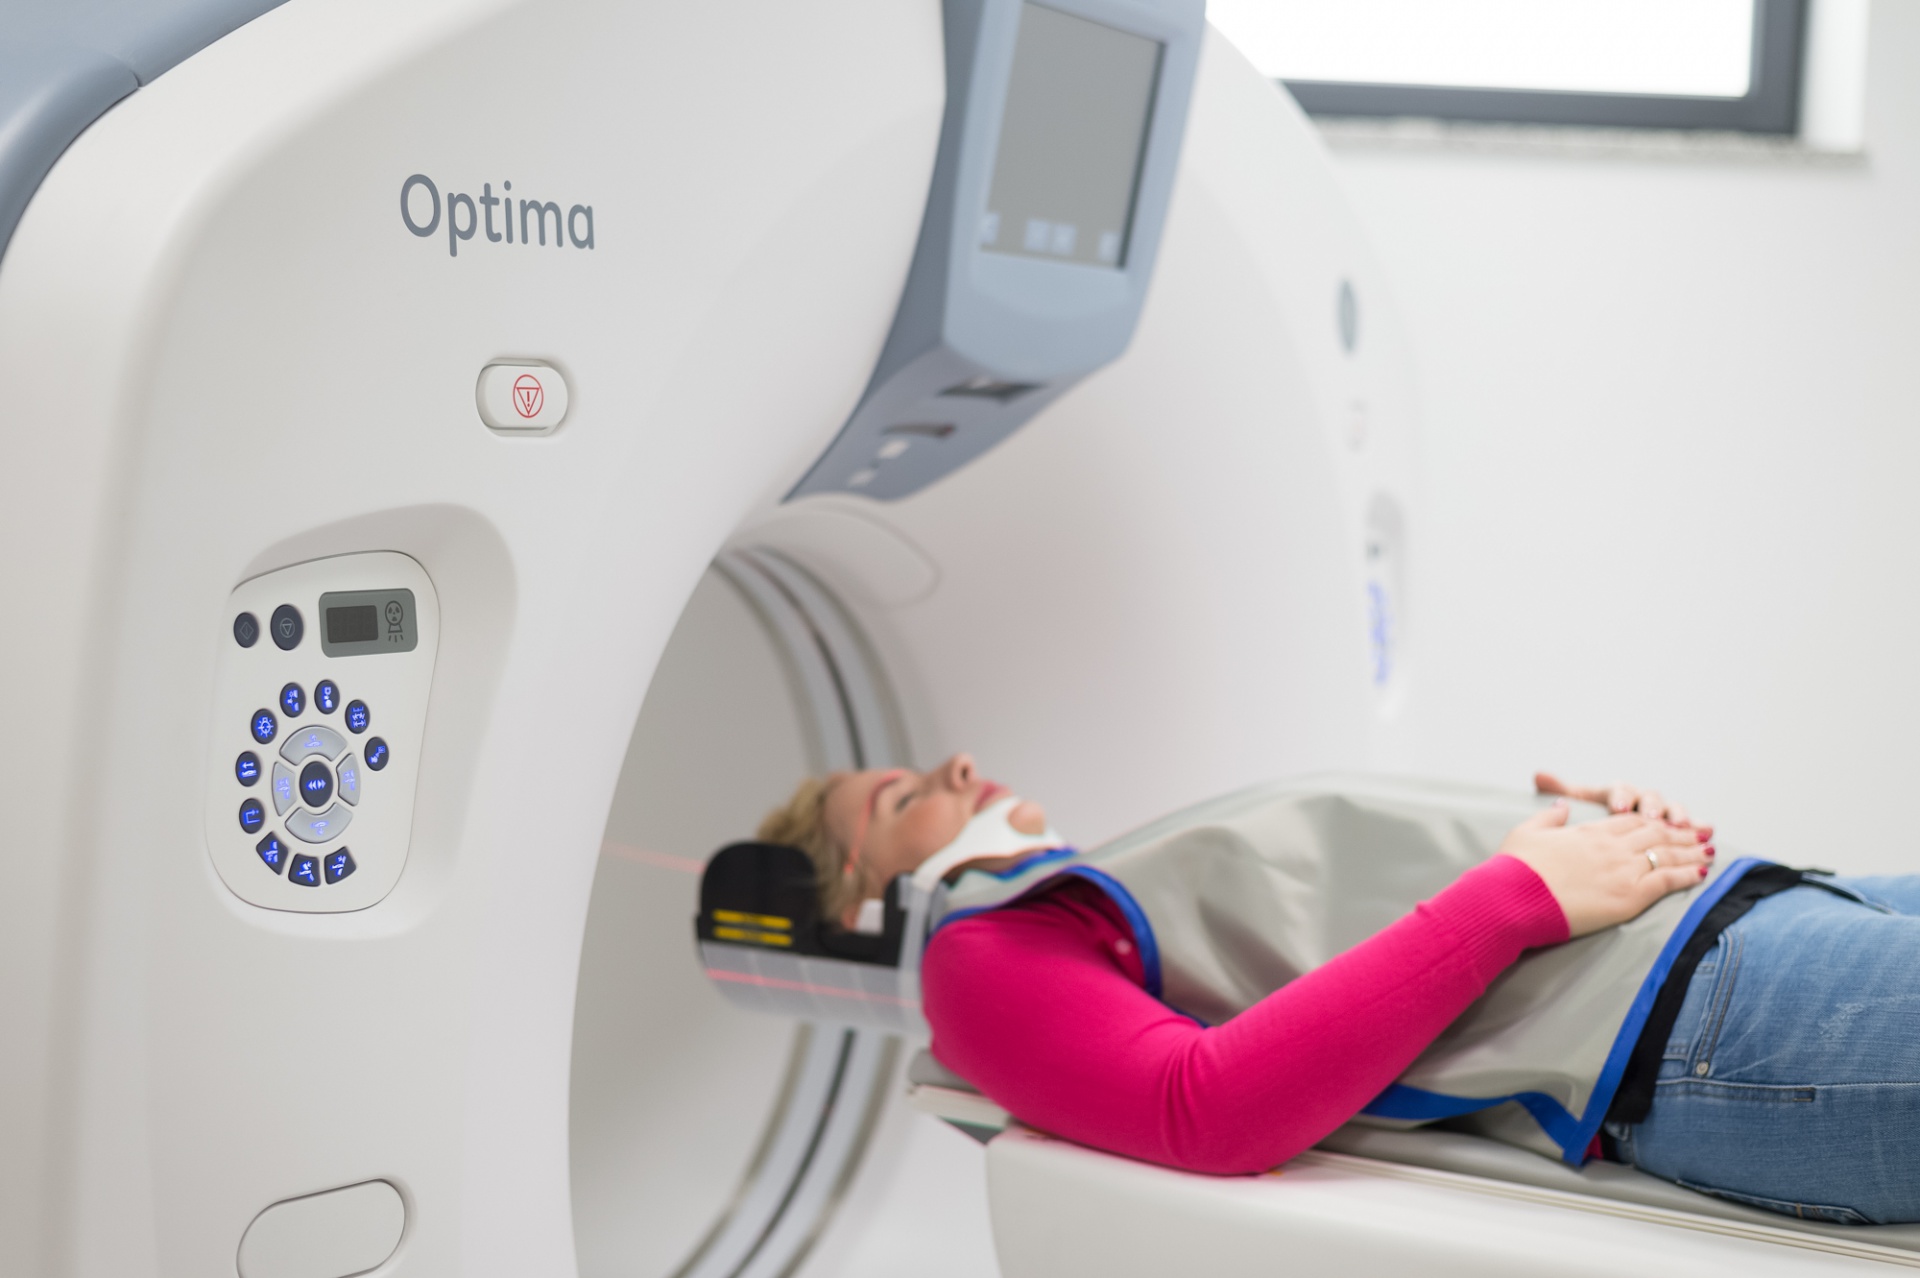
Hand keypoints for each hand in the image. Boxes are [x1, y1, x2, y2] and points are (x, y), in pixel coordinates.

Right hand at [1499, 802, 1714, 937]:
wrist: (1514, 898)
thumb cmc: (1515, 869)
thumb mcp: (1526, 833)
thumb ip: (1548, 817)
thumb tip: (1561, 805)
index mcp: (1588, 832)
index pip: (1630, 822)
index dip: (1654, 821)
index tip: (1668, 822)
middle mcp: (1610, 847)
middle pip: (1655, 834)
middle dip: (1681, 833)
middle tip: (1701, 833)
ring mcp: (1622, 870)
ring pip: (1666, 855)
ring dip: (1691, 852)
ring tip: (1709, 851)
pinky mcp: (1629, 896)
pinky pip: (1667, 881)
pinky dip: (1686, 875)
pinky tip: (1700, 873)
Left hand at [1534, 771, 1709, 837]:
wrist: (1610, 840)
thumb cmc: (1592, 823)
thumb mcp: (1576, 809)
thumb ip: (1560, 793)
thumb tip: (1539, 775)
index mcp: (1615, 795)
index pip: (1618, 790)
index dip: (1620, 797)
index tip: (1618, 806)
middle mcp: (1640, 800)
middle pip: (1648, 798)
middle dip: (1651, 807)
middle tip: (1650, 817)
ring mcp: (1660, 813)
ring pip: (1671, 809)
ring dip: (1676, 816)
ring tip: (1679, 825)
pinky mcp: (1676, 828)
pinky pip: (1689, 825)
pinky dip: (1697, 828)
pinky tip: (1706, 833)